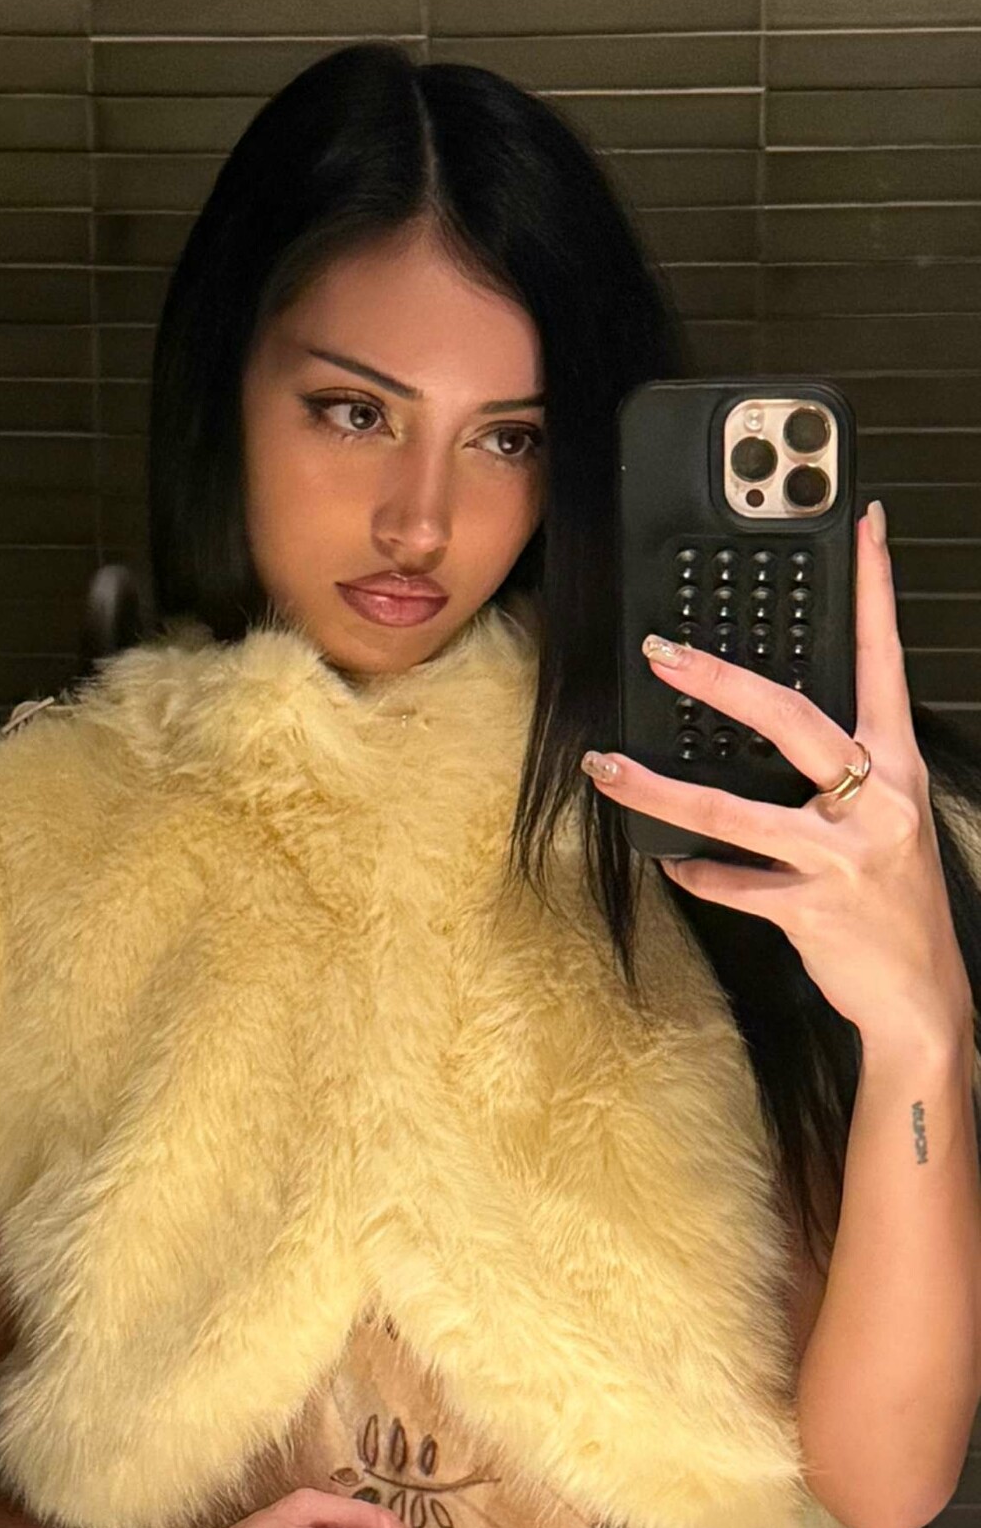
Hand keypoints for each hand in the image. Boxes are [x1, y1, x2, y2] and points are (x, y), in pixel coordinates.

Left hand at [581, 503, 972, 1058]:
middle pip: (790, 719)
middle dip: (718, 681)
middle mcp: (877, 802)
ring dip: (658, 788)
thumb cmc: (895, 904)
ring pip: (734, 809)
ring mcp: (845, 856)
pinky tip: (673, 863)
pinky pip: (733, 882)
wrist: (922, 999)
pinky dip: (696, 873)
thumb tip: (765, 729)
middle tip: (663, 652)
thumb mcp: (886, 822)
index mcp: (896, 768)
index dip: (874, 590)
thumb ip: (840, 773)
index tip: (864, 527)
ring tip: (605, 768)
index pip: (884, 659)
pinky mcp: (811, 907)